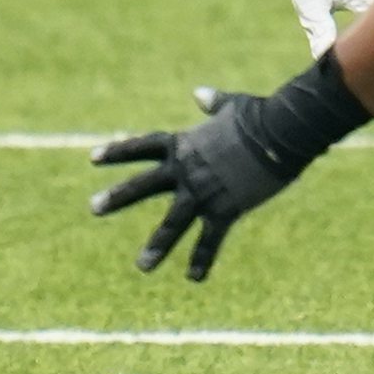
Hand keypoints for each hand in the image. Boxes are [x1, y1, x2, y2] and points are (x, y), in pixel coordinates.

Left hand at [89, 56, 369, 279]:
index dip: (117, 152)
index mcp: (184, 144)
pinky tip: (193, 278)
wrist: (280, 132)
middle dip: (117, 197)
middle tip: (94, 207)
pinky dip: (202, 259)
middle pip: (143, 185)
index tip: (93, 158)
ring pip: (172, 222)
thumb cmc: (260, 114)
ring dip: (157, 245)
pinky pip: (209, 239)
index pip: (142, 148)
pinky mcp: (225, 208)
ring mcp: (203, 191)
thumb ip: (212, 102)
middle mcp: (186, 170)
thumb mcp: (232, 105)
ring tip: (143, 266)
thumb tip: (199, 95)